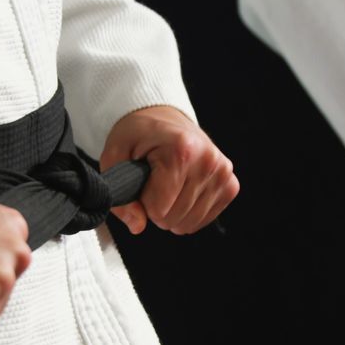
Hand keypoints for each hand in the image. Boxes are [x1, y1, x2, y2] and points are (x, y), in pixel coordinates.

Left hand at [100, 105, 238, 234]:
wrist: (164, 119)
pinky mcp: (230, 185)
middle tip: (154, 182)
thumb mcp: (114, 156)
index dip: (143, 200)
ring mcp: (223, 173)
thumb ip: (119, 194)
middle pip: (173, 218)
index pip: (158, 208)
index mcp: (182, 149)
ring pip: (189, 223)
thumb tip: (137, 225)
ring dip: (172, 212)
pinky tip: (182, 192)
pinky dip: (188, 213)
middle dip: (156, 208)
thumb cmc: (139, 135)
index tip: (143, 179)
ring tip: (168, 186)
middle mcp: (208, 160)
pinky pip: (204, 220)